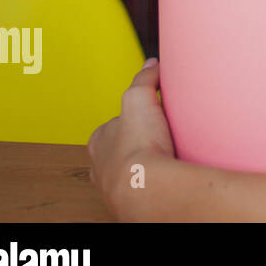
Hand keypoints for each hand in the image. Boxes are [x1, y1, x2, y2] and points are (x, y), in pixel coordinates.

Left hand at [87, 58, 175, 220]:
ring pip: (129, 172)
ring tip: (166, 158)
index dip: (132, 119)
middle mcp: (102, 165)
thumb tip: (152, 63)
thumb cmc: (137, 147)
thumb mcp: (139, 98)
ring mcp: (115, 186)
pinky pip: (143, 188)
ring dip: (144, 167)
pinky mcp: (132, 202)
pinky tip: (166, 177)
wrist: (146, 187)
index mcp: (99, 141)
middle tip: (159, 138)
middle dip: (135, 145)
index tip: (148, 117)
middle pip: (119, 150)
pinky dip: (152, 183)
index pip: (113, 125)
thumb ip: (144, 79)